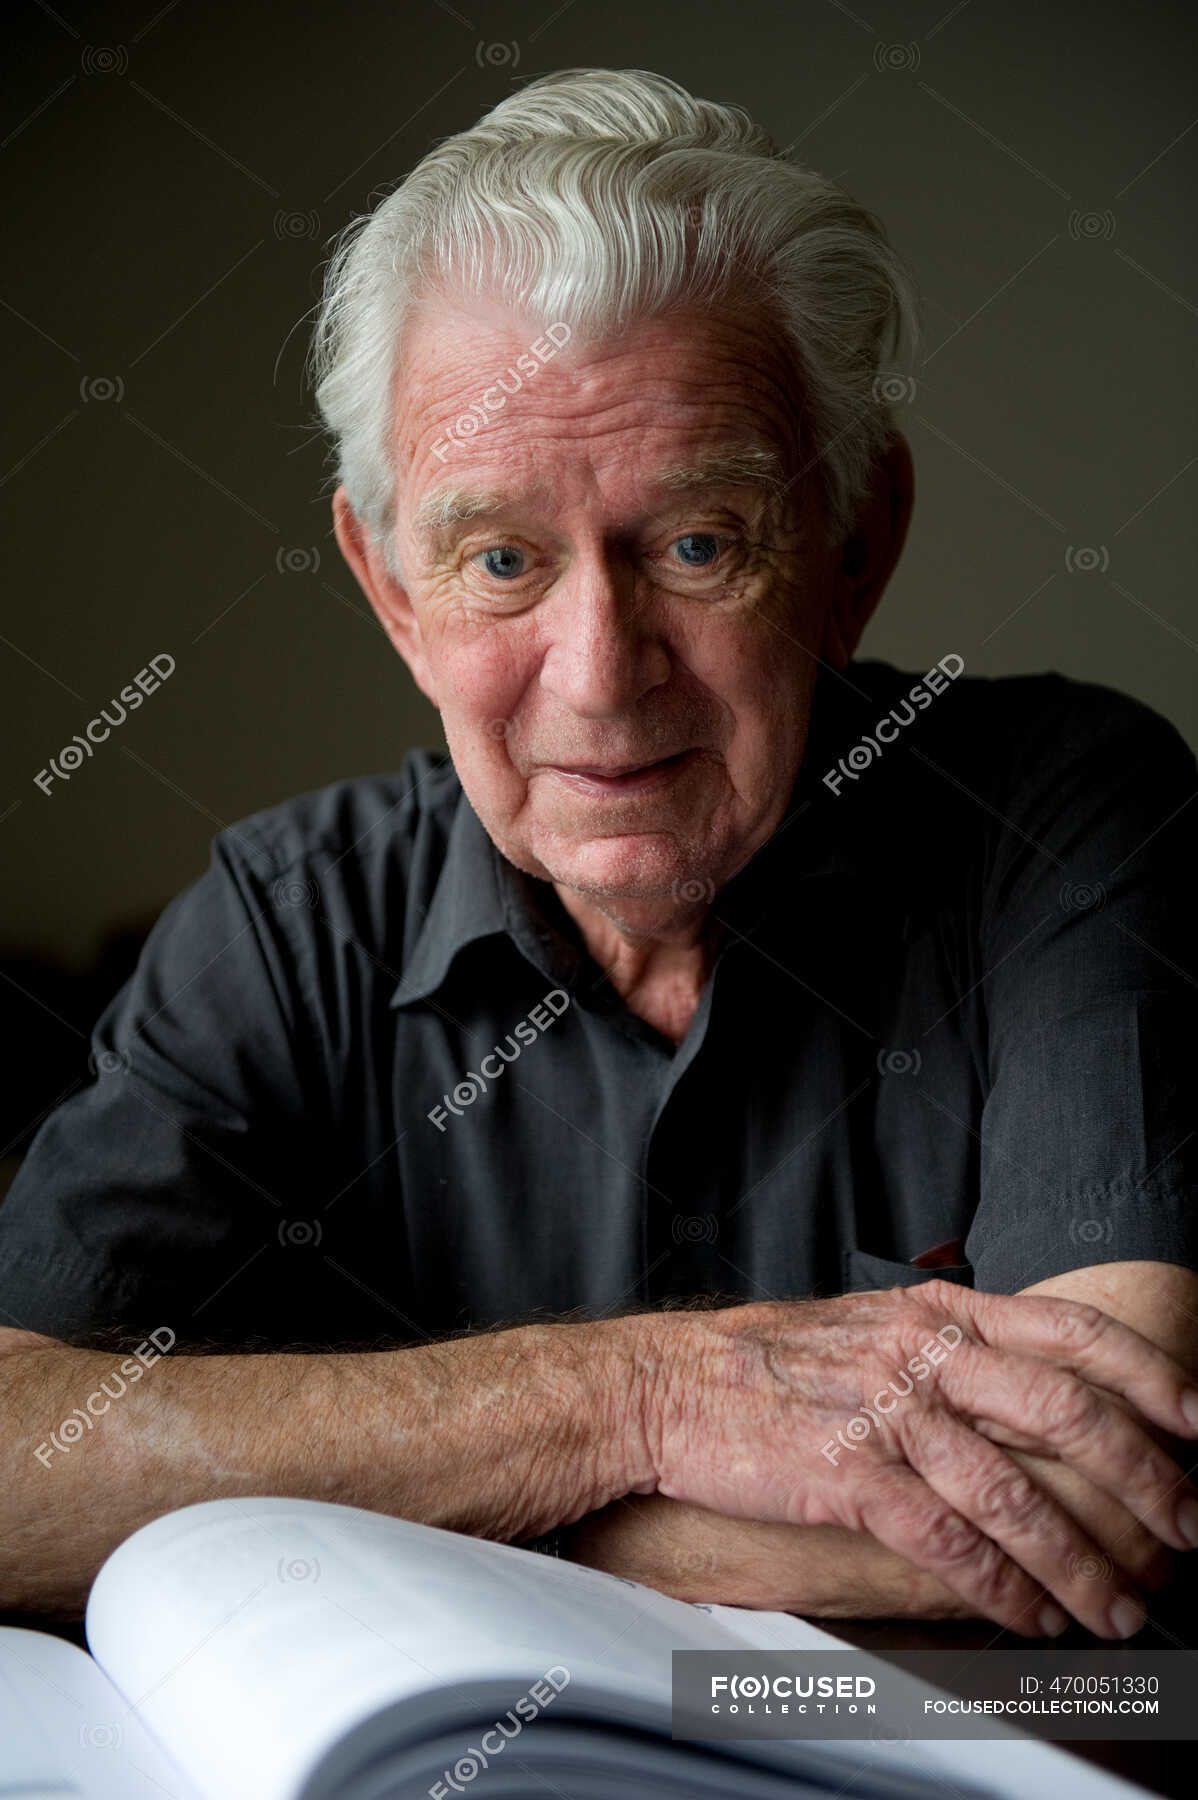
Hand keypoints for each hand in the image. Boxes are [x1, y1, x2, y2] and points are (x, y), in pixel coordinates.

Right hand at [640, 1281, 1197, 1636]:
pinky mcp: (846, 1471)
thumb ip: (947, 1347)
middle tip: (1187, 1529)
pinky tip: (1029, 1617)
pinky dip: (1000, 1585)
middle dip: (1143, 1477)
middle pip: (1063, 1409)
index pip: (1068, 1331)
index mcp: (936, 1309)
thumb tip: (1030, 1390)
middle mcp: (920, 1350)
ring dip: (1079, 1560)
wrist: (665, 1384)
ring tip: (1117, 1609)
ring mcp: (883, 1409)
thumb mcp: (869, 1325)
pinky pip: (946, 1538)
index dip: (1147, 1375)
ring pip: (1012, 1490)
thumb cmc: (767, 1362)